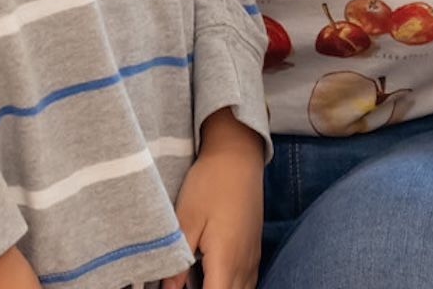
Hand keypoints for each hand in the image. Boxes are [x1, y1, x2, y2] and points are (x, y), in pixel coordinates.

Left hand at [160, 109, 263, 288]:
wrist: (238, 155)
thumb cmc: (210, 184)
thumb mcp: (186, 221)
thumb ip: (179, 262)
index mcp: (226, 260)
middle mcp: (244, 263)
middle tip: (186, 283)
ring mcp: (252, 256)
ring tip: (199, 282)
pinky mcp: (254, 247)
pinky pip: (247, 281)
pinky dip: (233, 286)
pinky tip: (216, 279)